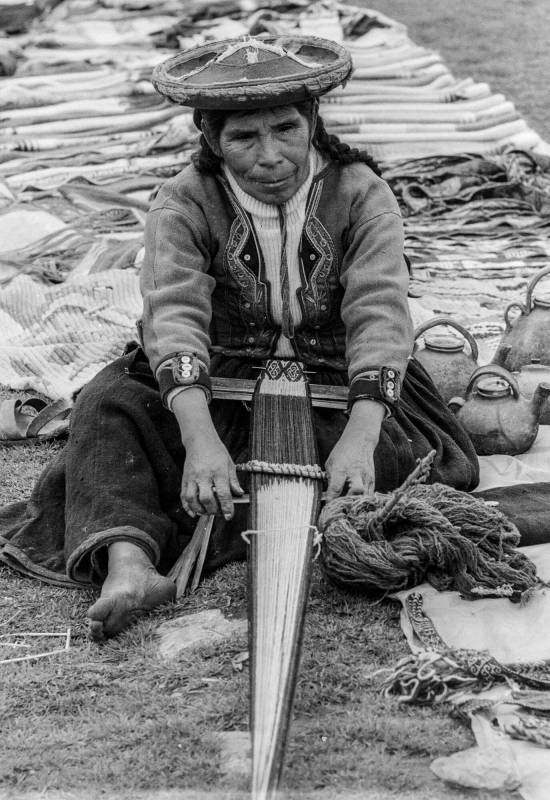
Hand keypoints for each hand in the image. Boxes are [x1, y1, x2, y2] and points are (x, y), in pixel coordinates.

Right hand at [171, 388, 242, 518]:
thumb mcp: (229, 464)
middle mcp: (204, 475)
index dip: (227, 507)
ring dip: (200, 510)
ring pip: (192, 499)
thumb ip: (234, 480)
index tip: (230, 515)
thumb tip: (239, 493)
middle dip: (213, 510)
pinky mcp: (185, 479)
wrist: (200, 440)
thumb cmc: (216, 451)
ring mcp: (192, 477)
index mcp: (218, 471)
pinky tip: (194, 512)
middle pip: (207, 498)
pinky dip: (187, 507)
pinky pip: (183, 496)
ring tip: (207, 512)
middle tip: (219, 513)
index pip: (223, 493)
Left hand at [324, 399, 384, 501]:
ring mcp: (366, 477)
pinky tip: (356, 506)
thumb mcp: (330, 463)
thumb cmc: (342, 452)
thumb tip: (327, 497)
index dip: (331, 501)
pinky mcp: (372, 480)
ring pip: (365, 496)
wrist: (360, 441)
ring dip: (356, 505)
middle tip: (340, 510)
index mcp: (341, 468)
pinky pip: (369, 496)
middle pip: (356, 491)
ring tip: (348, 511)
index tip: (327, 509)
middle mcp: (356, 473)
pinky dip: (362, 502)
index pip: (336, 488)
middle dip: (348, 503)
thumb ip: (330, 480)